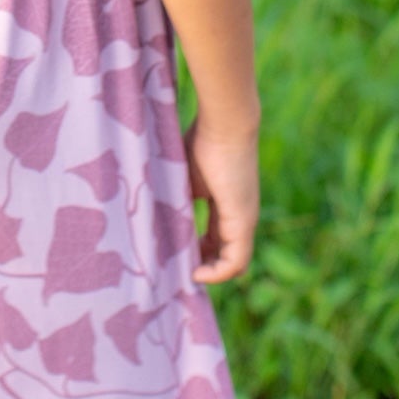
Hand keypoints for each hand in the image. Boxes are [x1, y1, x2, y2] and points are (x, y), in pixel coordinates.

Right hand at [185, 115, 258, 283]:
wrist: (224, 124)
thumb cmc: (202, 142)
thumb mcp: (185, 179)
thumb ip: (177, 199)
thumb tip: (153, 214)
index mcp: (227, 205)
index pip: (216, 240)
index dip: (198, 252)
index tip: (176, 255)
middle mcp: (241, 217)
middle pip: (225, 255)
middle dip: (202, 266)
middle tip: (177, 270)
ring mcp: (245, 221)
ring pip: (233, 263)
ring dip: (209, 273)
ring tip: (184, 274)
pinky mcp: (243, 222)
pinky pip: (236, 262)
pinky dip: (218, 273)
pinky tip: (197, 273)